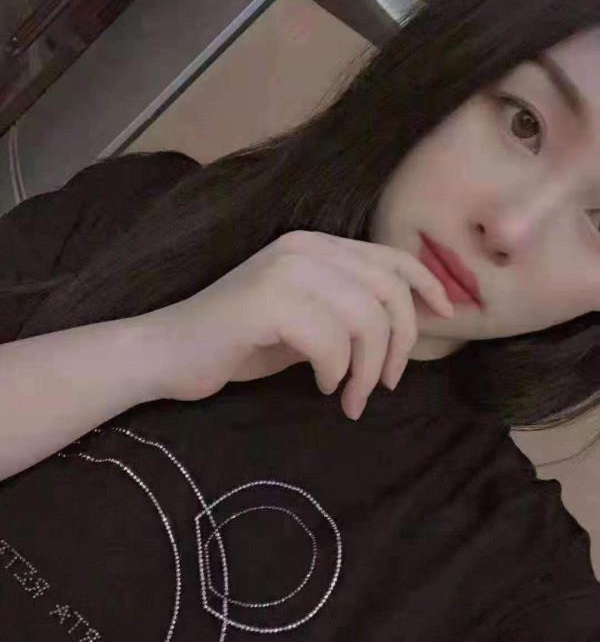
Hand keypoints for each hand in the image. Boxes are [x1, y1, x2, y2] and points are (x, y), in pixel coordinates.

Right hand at [142, 230, 453, 419]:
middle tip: (383, 385)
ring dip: (367, 370)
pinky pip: (331, 341)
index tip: (447, 318)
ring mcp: (284, 271)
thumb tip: (407, 324)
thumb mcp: (307, 320)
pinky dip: (335, 371)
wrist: (169, 352)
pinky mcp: (267, 302)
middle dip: (398, 346)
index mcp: (315, 246)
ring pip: (365, 320)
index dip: (427, 286)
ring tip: (349, 395)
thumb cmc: (240, 342)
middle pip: (387, 293)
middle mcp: (303, 248)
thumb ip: (349, 311)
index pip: (390, 258)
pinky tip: (320, 385)